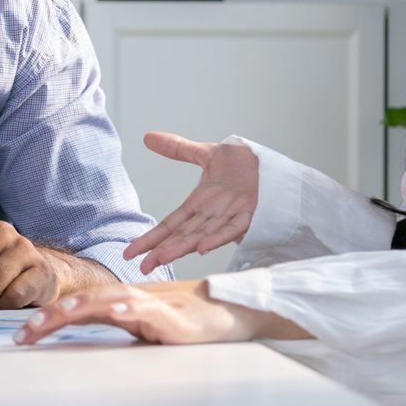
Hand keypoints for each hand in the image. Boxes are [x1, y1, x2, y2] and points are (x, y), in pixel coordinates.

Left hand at [16, 279, 264, 344]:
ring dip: (82, 306)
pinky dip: (132, 309)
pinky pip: (149, 311)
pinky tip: (118, 311)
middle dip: (51, 316)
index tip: (19, 337)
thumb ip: (110, 330)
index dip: (46, 319)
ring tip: (57, 314)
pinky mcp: (172, 318)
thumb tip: (74, 348)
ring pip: (109, 301)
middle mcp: (128, 300)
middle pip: (82, 302)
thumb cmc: (180, 322)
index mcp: (116, 305)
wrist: (225, 313)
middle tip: (23, 333)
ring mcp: (150, 306)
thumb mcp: (137, 328)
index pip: (74, 309)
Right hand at [122, 132, 259, 272]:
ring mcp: (231, 215)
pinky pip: (233, 227)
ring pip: (202, 235)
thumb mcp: (207, 154)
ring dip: (182, 247)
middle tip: (142, 267)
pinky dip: (218, 237)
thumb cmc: (245, 165)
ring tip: (163, 258)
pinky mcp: (251, 213)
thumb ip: (178, 149)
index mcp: (200, 203)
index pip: (170, 224)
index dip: (151, 237)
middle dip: (161, 250)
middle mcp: (212, 214)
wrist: (275, 165)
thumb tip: (147, 138)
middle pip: (182, 235)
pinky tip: (203, 247)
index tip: (130, 252)